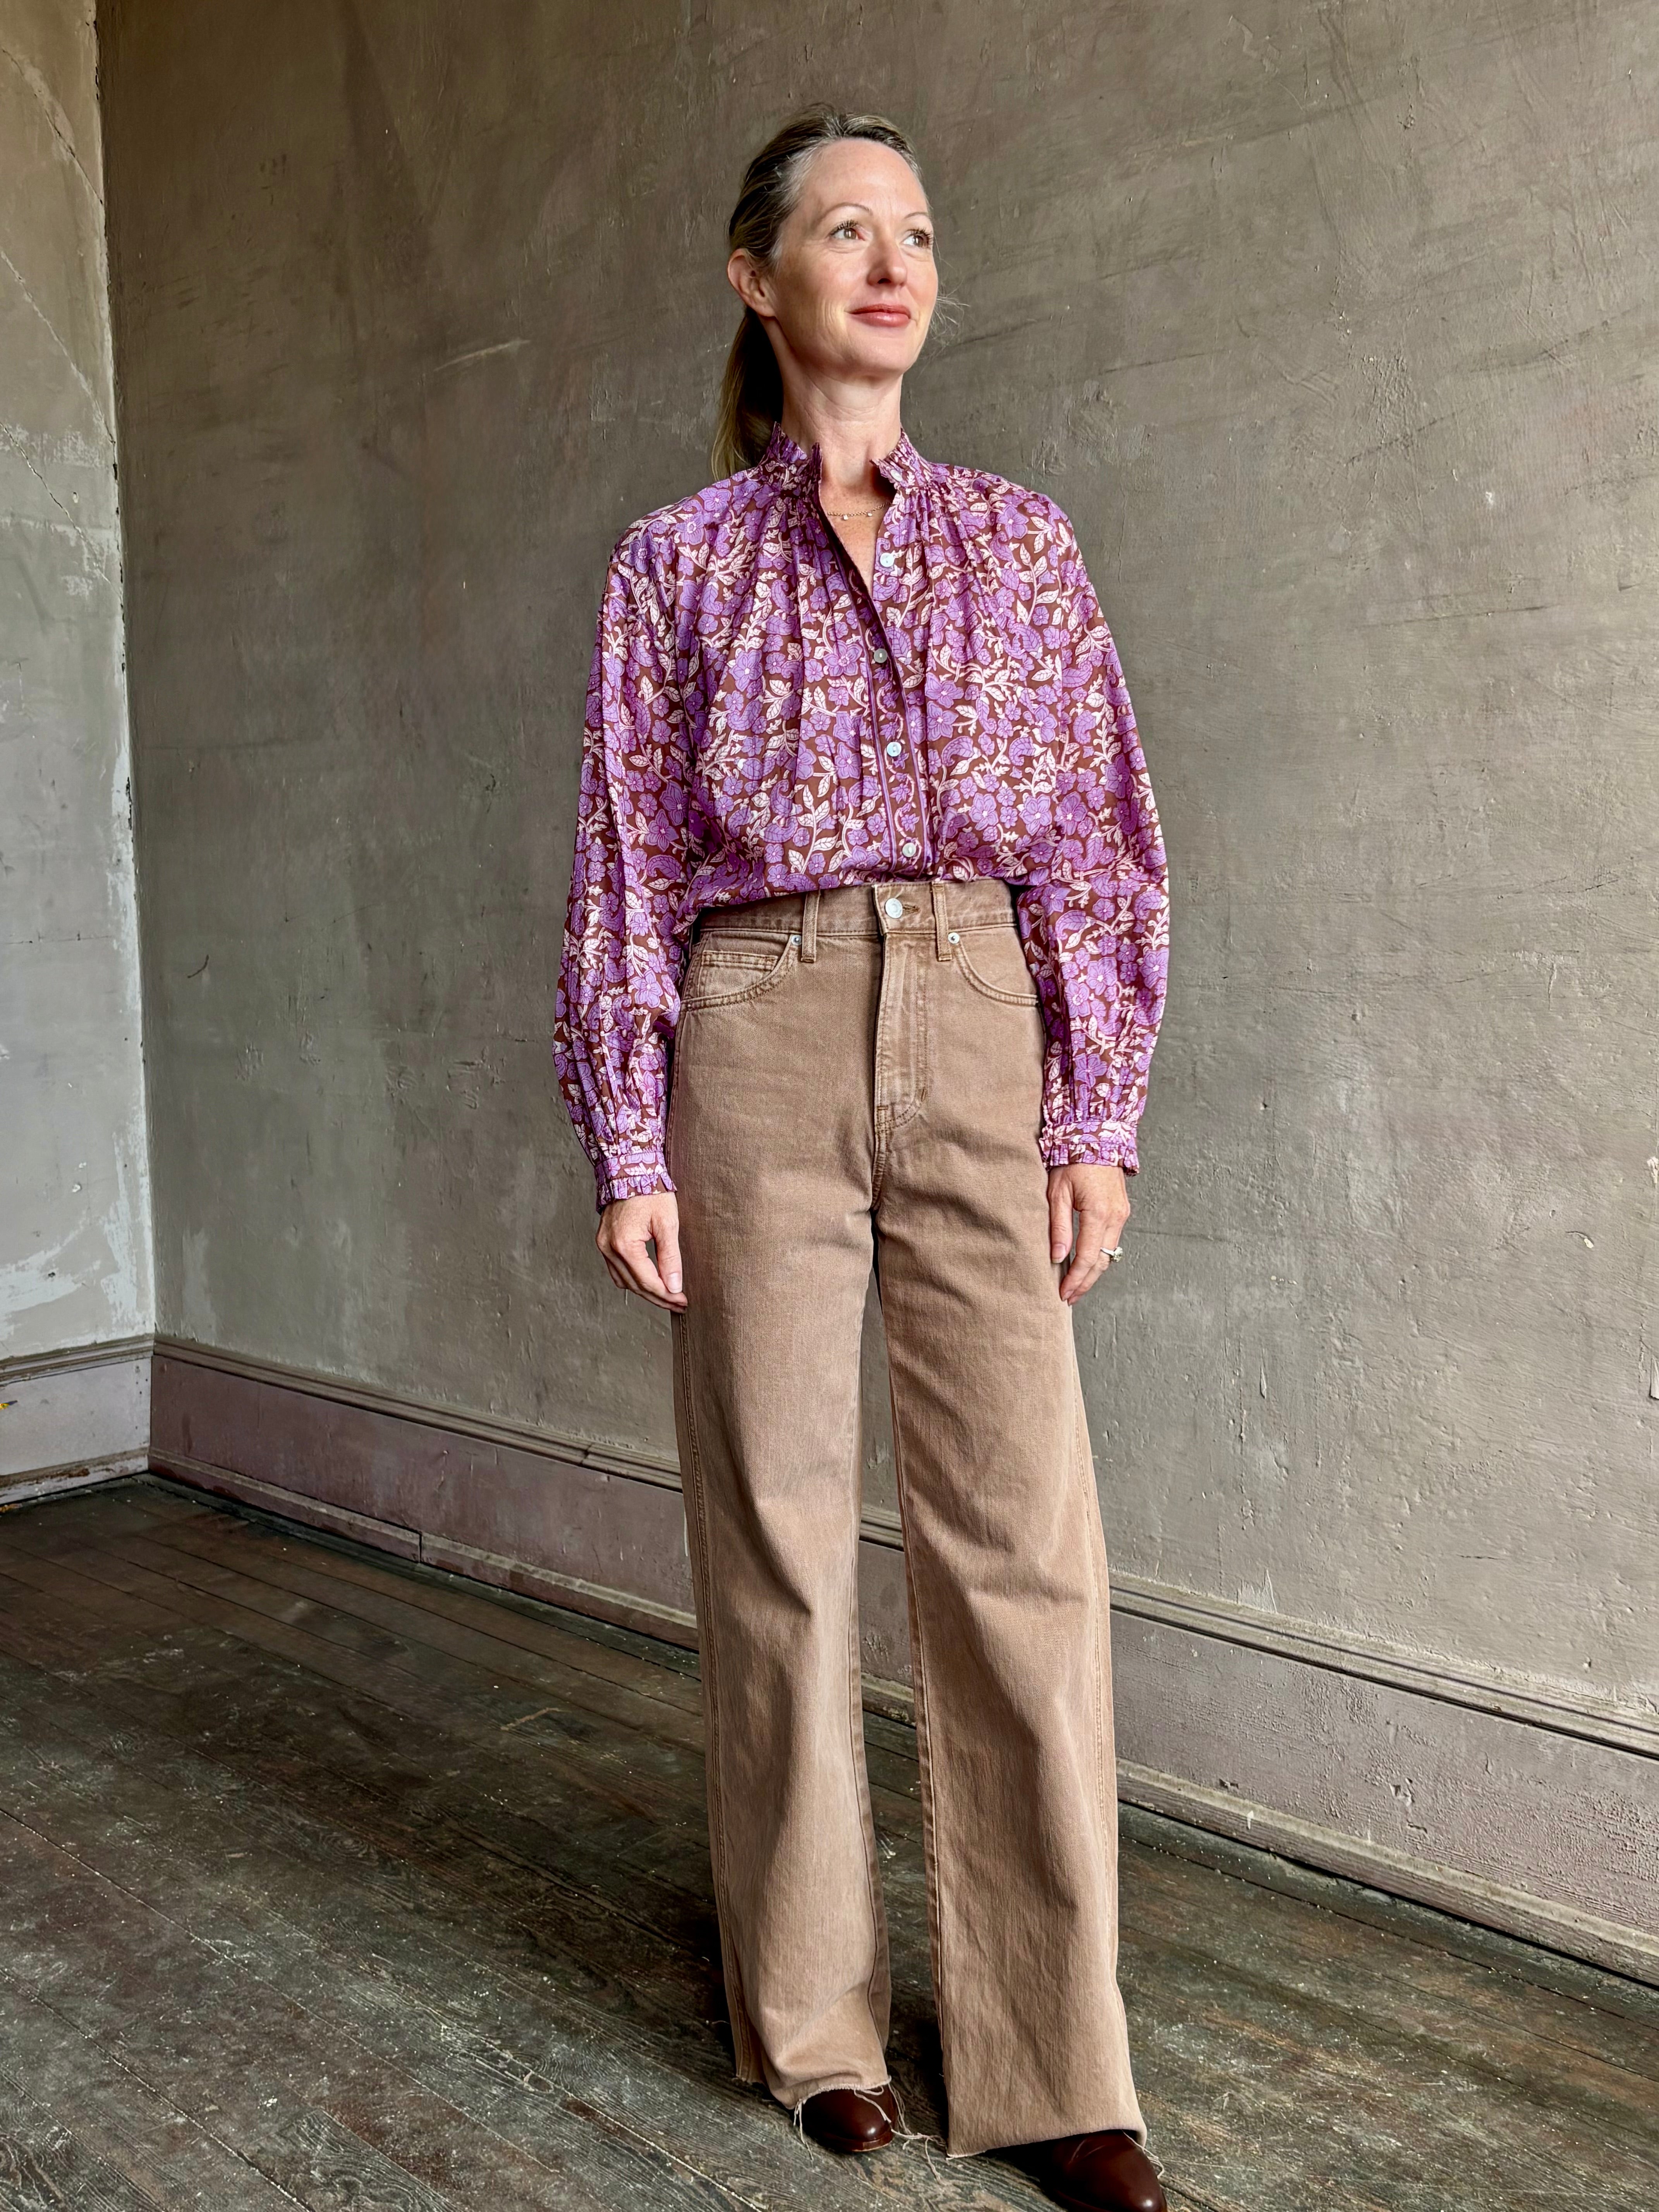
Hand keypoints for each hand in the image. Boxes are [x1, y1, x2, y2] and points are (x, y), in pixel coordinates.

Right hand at [597, 1189, 686, 1310]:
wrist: (629, 1168)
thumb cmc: (650, 1191)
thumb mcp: (667, 1223)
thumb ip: (670, 1257)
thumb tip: (675, 1286)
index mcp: (625, 1245)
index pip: (647, 1281)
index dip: (667, 1295)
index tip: (683, 1301)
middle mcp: (609, 1248)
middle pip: (635, 1286)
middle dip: (658, 1298)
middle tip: (679, 1304)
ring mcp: (603, 1246)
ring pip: (624, 1282)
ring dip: (645, 1292)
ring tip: (667, 1297)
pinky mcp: (603, 1242)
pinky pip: (616, 1271)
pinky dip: (632, 1280)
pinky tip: (648, 1282)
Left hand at [1047, 1162, 1128, 1304]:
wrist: (1097, 1136)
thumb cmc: (1072, 1160)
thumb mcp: (1057, 1192)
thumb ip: (1059, 1226)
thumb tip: (1058, 1257)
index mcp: (1098, 1212)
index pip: (1087, 1257)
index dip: (1075, 1279)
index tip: (1063, 1293)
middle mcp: (1115, 1216)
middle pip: (1102, 1261)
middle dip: (1085, 1282)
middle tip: (1069, 1297)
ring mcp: (1122, 1214)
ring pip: (1109, 1254)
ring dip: (1093, 1271)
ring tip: (1075, 1285)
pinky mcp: (1122, 1210)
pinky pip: (1111, 1241)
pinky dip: (1099, 1255)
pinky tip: (1086, 1262)